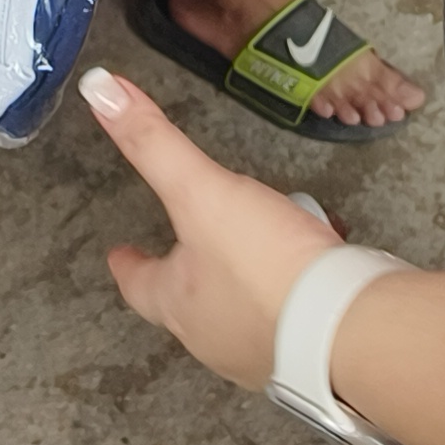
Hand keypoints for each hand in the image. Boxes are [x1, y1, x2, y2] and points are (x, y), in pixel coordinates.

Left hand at [82, 65, 339, 391]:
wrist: (344, 325)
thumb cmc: (263, 264)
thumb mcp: (200, 190)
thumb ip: (154, 142)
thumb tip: (100, 89)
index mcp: (176, 302)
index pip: (137, 284)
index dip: (129, 264)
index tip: (120, 253)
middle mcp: (210, 337)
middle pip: (185, 304)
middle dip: (188, 276)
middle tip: (193, 250)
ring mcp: (259, 353)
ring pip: (237, 314)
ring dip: (242, 286)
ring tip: (257, 253)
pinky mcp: (306, 356)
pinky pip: (288, 321)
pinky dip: (291, 298)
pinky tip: (311, 277)